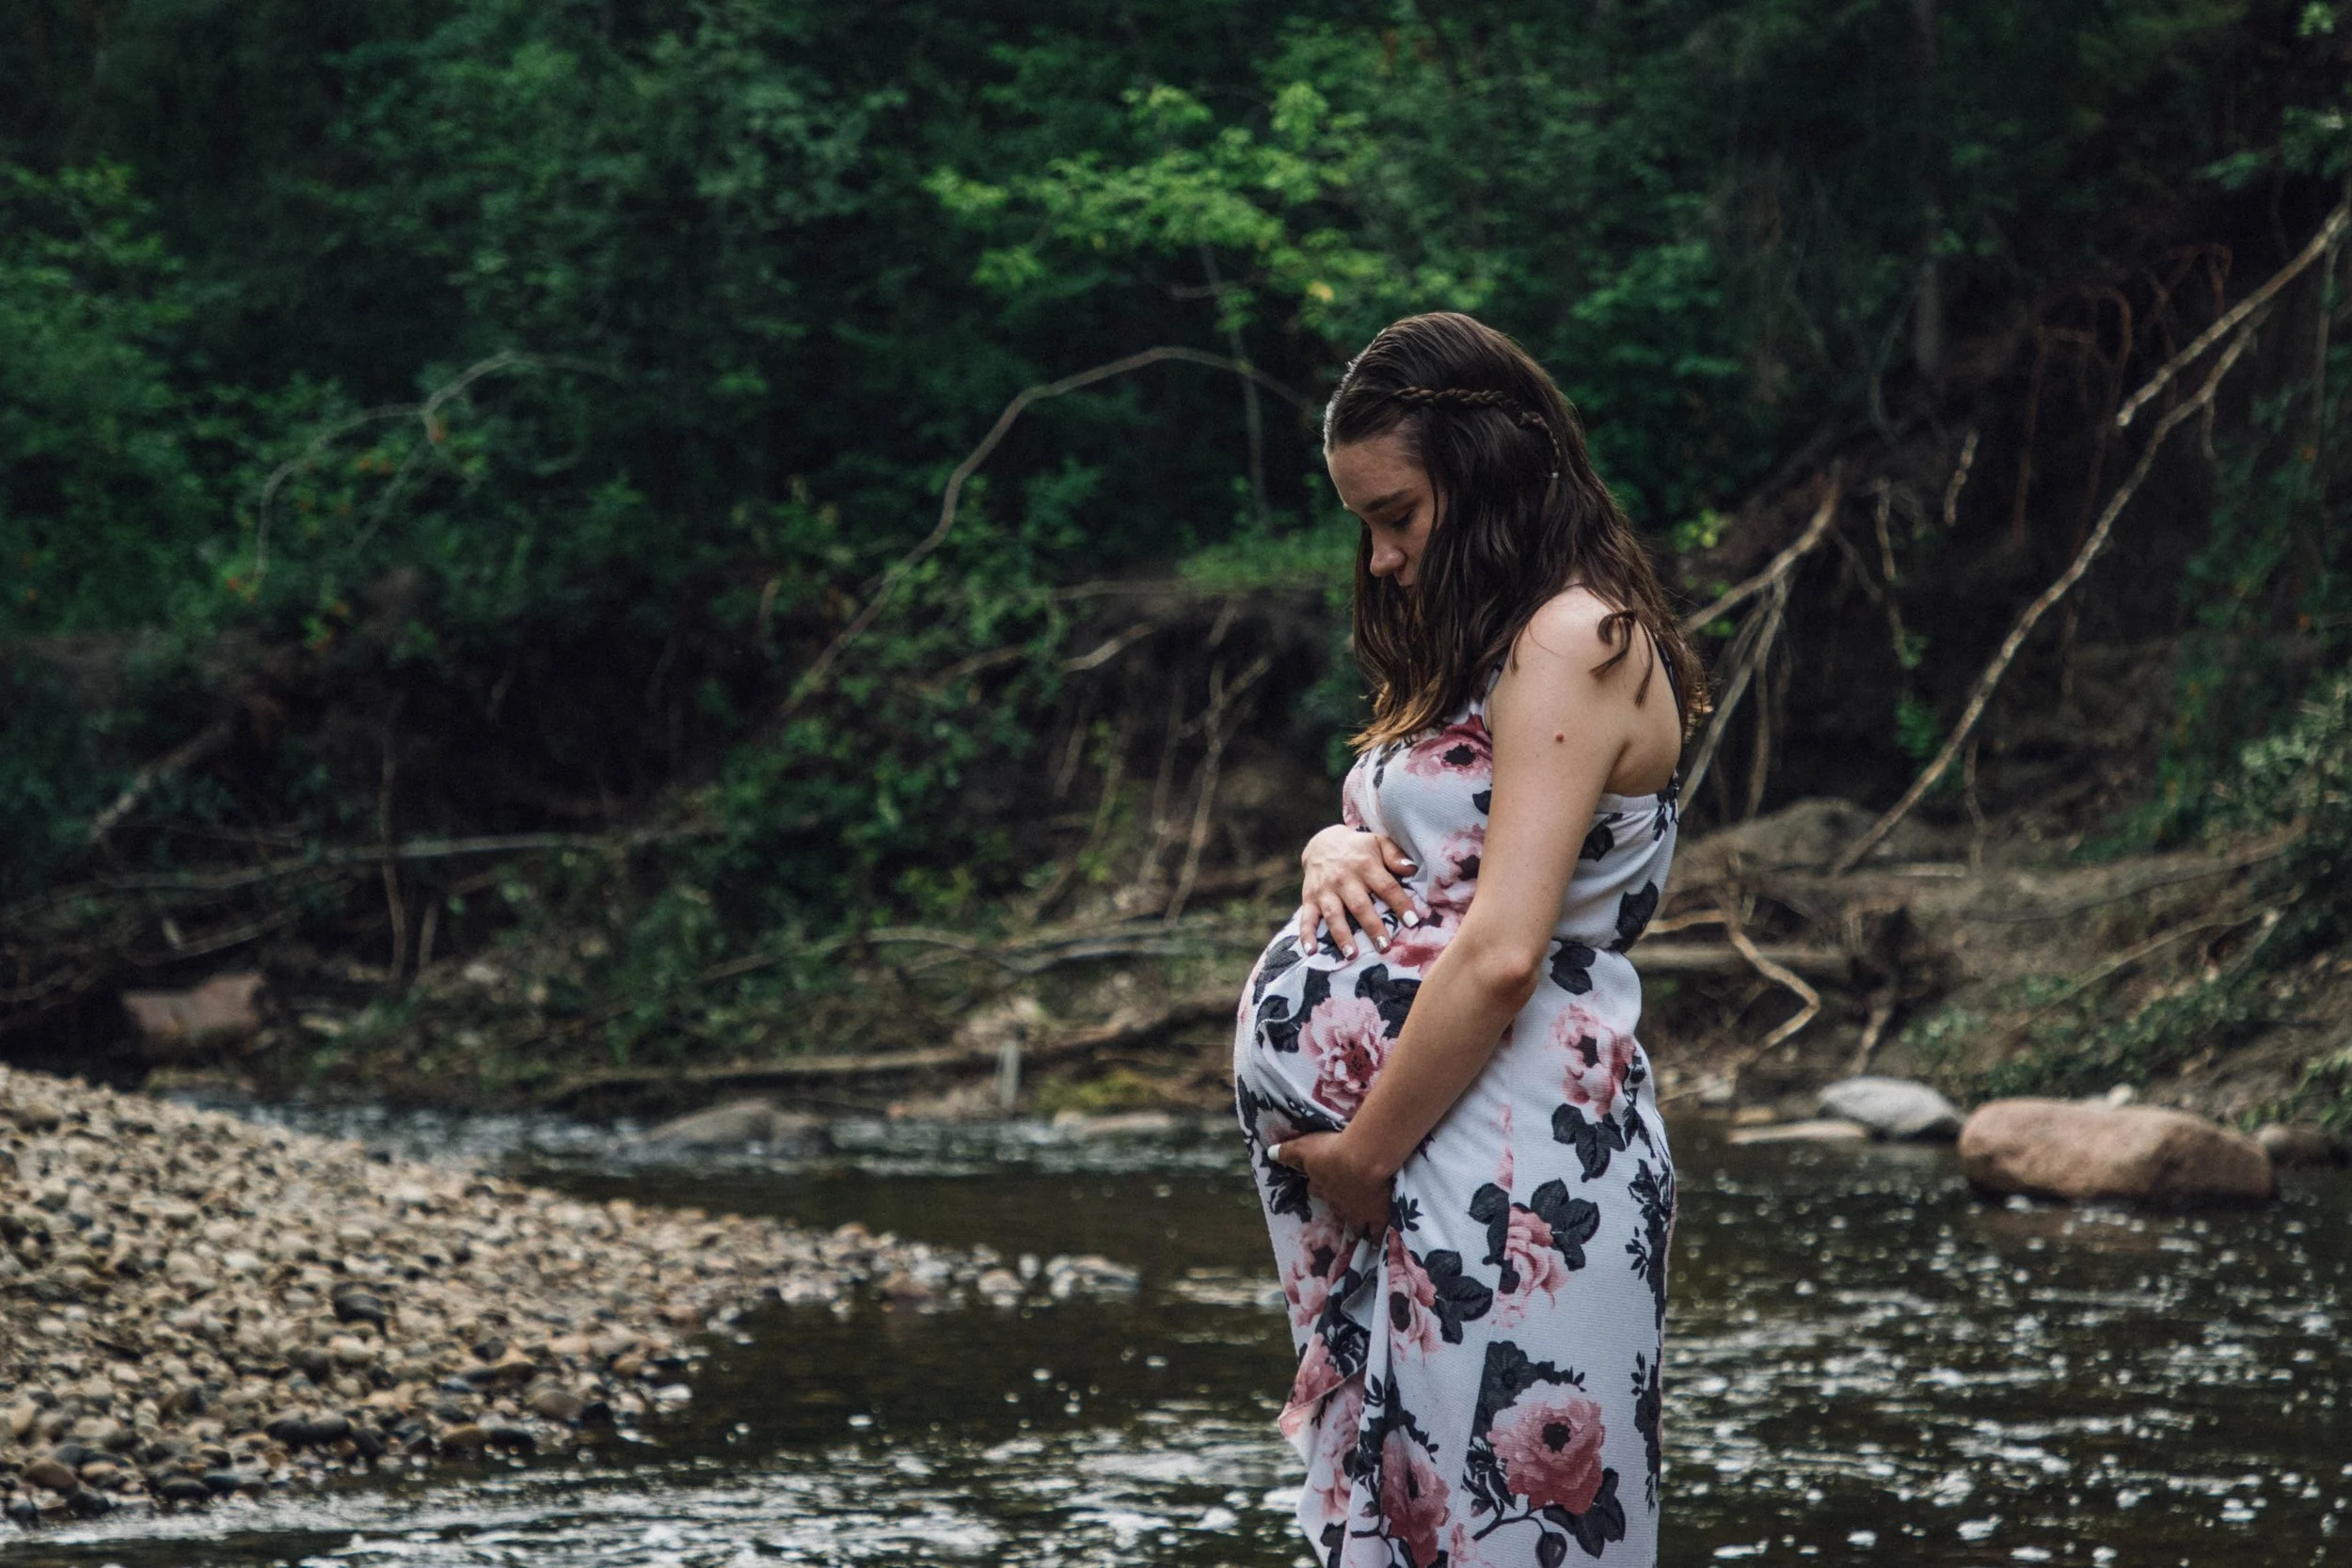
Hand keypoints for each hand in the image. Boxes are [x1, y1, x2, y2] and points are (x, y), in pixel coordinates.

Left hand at [1270, 1132, 1392, 1230]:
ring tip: (1359, 1230)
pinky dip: (1377, 1236)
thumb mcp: (1305, 1147)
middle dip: (1337, 1207)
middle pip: (1334, 1208)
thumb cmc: (1331, 1152)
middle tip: (1341, 1207)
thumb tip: (1269, 1154)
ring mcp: (1358, 1213)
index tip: (1318, 1185)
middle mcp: (1337, 1203)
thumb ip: (1288, 1152)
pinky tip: (1378, 1241)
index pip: (1315, 1188)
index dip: (1317, 1186)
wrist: (1362, 1162)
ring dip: (1356, 1226)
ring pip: (1355, 1224)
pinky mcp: (1377, 1215)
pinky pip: (1377, 1232)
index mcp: (1320, 1186)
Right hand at [1297, 825, 1424, 959]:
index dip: (1400, 904)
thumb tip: (1412, 869)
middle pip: (1360, 906)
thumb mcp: (1378, 843)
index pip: (1386, 887)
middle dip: (1372, 927)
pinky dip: (1307, 935)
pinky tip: (1311, 951)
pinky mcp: (1309, 899)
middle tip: (1384, 947)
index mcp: (1365, 865)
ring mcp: (1325, 890)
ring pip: (1334, 915)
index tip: (1412, 921)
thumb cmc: (1358, 849)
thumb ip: (1395, 855)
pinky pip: (1306, 918)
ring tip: (1352, 955)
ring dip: (1342, 936)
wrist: (1321, 843)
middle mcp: (1344, 879)